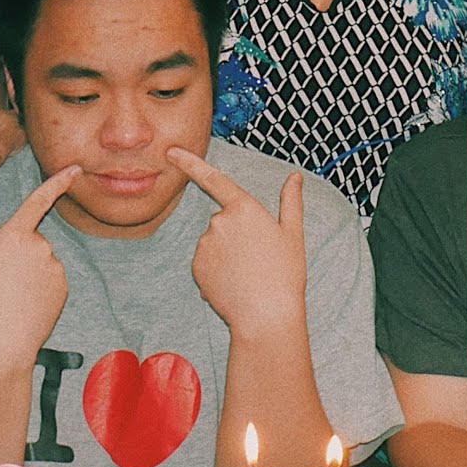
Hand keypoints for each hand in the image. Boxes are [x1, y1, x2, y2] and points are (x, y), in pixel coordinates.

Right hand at [0, 164, 81, 368]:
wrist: (0, 348)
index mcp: (13, 236)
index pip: (38, 200)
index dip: (58, 182)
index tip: (75, 169)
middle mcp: (40, 247)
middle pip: (30, 238)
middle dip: (17, 251)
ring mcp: (55, 268)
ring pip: (41, 259)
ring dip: (28, 270)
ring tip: (8, 296)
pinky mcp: (64, 287)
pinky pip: (50, 277)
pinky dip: (39, 286)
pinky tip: (24, 304)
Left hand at [166, 147, 306, 340]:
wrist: (265, 315)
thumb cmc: (285, 274)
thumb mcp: (293, 234)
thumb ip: (290, 202)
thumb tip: (295, 177)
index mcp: (244, 208)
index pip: (213, 179)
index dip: (190, 162)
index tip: (171, 151)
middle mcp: (219, 222)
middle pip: (223, 221)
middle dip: (236, 235)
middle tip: (258, 258)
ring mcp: (204, 245)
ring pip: (214, 243)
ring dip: (226, 255)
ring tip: (248, 275)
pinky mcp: (196, 266)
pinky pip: (206, 263)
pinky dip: (217, 272)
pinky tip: (234, 285)